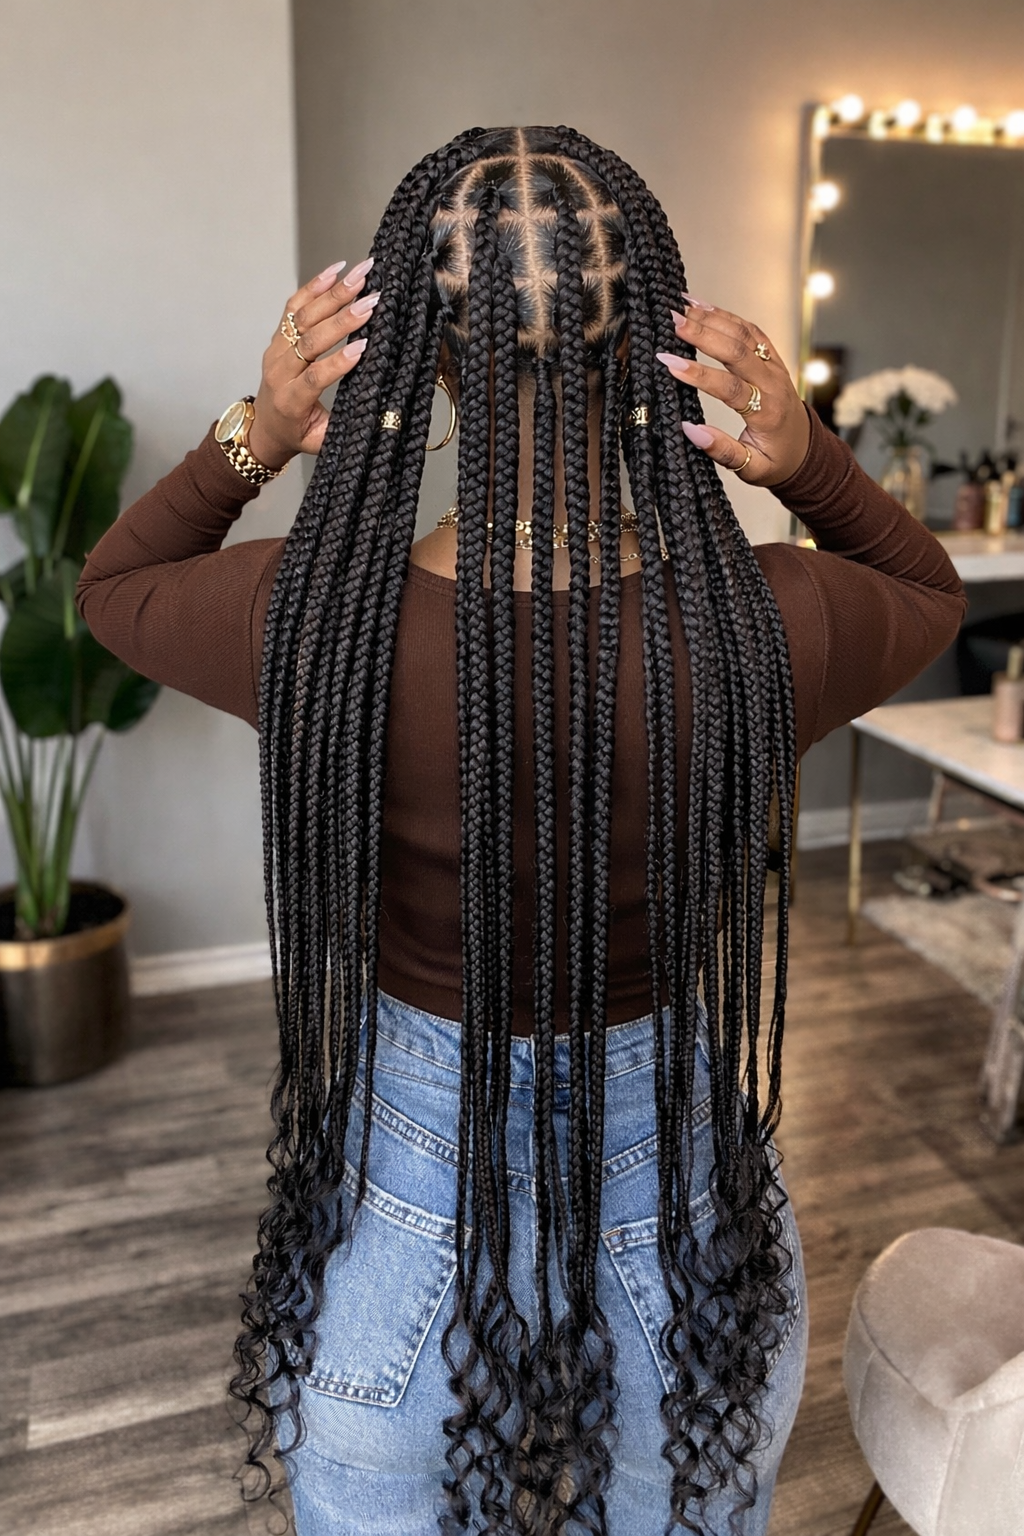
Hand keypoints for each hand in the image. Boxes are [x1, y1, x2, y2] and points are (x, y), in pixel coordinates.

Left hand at [247, 257, 377, 467]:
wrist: (265, 426)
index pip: (314, 377)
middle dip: (342, 319)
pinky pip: (294, 306)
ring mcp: (276, 349)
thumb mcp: (321, 442)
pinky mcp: (278, 335)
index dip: (338, 362)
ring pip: (302, 316)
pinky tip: (336, 271)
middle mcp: (279, 371)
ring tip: (360, 276)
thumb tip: (380, 418)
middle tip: (370, 301)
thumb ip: (344, 429)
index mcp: (290, 401)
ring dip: (333, 294)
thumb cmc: (296, 433)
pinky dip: (315, 286)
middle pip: (309, 340)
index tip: (363, 347)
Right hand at [656, 300, 809, 486]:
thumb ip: (723, 451)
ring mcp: (774, 367)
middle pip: (738, 351)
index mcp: (768, 413)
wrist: (804, 449)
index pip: (732, 388)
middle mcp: (773, 384)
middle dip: (703, 334)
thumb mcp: (752, 469)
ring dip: (712, 318)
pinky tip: (701, 306)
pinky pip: (751, 330)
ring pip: (744, 334)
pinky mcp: (771, 357)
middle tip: (673, 322)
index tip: (670, 363)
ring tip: (681, 307)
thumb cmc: (776, 460)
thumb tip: (691, 431)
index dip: (700, 375)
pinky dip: (725, 315)